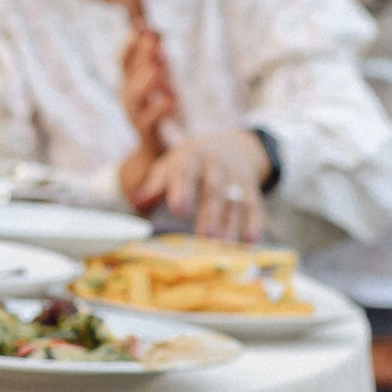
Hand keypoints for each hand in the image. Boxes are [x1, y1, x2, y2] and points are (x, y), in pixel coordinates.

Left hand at [119, 127, 269, 242]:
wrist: (231, 146)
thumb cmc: (190, 163)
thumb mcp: (171, 166)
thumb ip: (154, 185)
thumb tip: (136, 203)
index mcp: (191, 158)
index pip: (186, 172)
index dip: (183, 190)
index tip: (180, 210)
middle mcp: (216, 166)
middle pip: (214, 189)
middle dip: (211, 212)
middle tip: (206, 236)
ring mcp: (236, 178)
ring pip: (235, 201)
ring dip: (231, 223)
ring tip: (223, 245)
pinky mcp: (251, 190)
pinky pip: (255, 207)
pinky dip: (254, 223)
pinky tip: (252, 242)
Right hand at [120, 24, 180, 151]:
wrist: (159, 149)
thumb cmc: (162, 112)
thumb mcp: (163, 82)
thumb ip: (159, 58)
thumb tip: (156, 29)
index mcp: (130, 83)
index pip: (126, 60)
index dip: (132, 43)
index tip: (142, 25)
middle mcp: (128, 97)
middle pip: (131, 74)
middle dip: (142, 56)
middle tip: (154, 41)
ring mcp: (135, 114)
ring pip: (135, 96)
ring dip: (147, 80)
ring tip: (159, 67)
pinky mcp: (147, 132)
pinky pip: (150, 120)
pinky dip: (160, 110)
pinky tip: (173, 99)